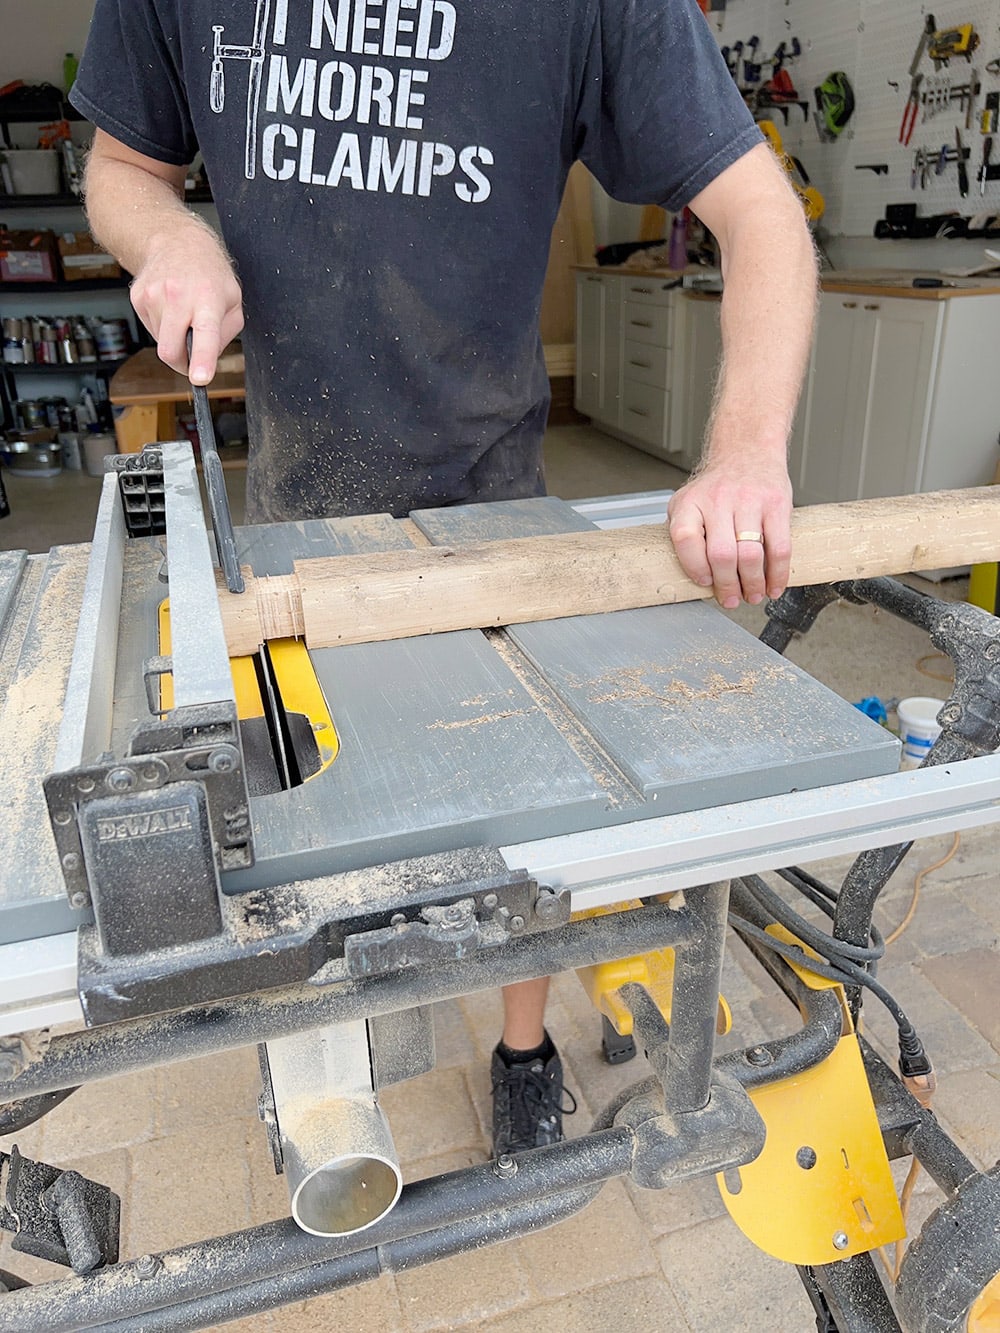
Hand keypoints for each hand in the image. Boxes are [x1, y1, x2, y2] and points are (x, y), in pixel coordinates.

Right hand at [129, 222, 243, 384]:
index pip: (205, 334)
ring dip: (174, 339)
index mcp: (208, 298)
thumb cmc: (209, 274)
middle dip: (181, 364)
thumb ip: (225, 335)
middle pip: (170, 350)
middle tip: (193, 359)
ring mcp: (153, 296)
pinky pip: (151, 330)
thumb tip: (206, 360)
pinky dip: (163, 327)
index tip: (199, 378)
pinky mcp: (137, 298)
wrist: (176, 241)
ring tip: (183, 315)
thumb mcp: (233, 302)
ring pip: (161, 342)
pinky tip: (170, 308)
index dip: (202, 360)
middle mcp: (178, 295)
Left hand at [667, 455, 792, 608]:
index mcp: (691, 503)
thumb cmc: (716, 486)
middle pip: (722, 555)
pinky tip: (774, 585)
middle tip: (732, 599)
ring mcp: (749, 501)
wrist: (747, 451)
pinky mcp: (776, 505)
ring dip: (753, 585)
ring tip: (753, 595)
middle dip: (728, 586)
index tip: (705, 582)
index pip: (686, 539)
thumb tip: (697, 579)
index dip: (695, 567)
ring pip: (751, 555)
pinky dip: (778, 574)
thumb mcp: (688, 503)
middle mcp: (718, 500)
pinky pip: (779, 548)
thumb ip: (686, 535)